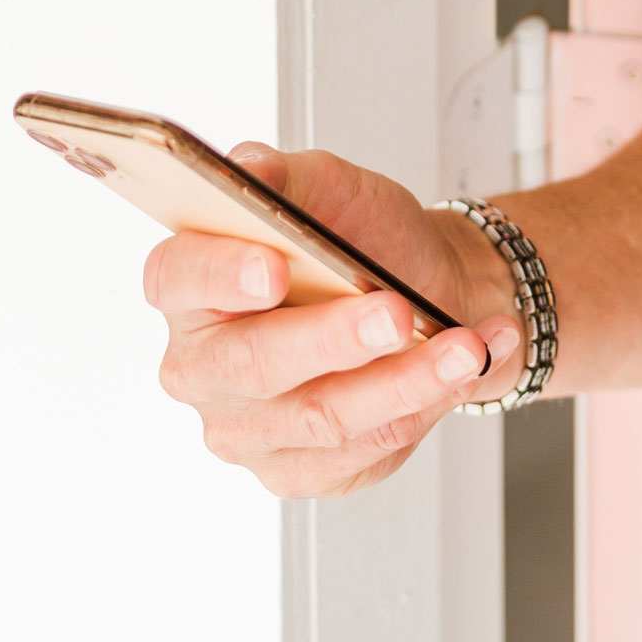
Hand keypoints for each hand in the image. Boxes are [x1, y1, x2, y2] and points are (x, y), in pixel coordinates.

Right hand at [143, 142, 522, 497]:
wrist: (423, 293)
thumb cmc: (363, 241)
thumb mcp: (328, 186)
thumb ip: (282, 174)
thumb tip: (248, 171)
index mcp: (189, 286)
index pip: (178, 278)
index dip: (221, 274)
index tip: (273, 266)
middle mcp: (202, 366)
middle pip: (254, 361)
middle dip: (334, 339)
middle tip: (396, 313)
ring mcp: (246, 428)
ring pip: (321, 417)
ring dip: (404, 381)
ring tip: (464, 346)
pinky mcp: (298, 470)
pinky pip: (361, 451)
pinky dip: (424, 407)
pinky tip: (464, 369)